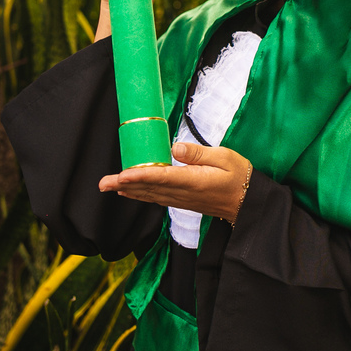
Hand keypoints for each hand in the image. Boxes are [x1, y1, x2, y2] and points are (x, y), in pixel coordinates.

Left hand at [99, 142, 251, 222]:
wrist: (247, 203)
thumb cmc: (238, 176)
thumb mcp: (224, 157)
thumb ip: (198, 153)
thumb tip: (175, 147)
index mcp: (193, 180)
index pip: (161, 177)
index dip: (139, 176)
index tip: (122, 175)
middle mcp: (183, 193)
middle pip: (149, 189)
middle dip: (124, 185)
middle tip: (102, 183)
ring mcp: (182, 200)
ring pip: (150, 195)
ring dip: (128, 191)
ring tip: (109, 187)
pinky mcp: (182, 202)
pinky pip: (157, 198)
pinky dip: (141, 195)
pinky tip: (131, 193)